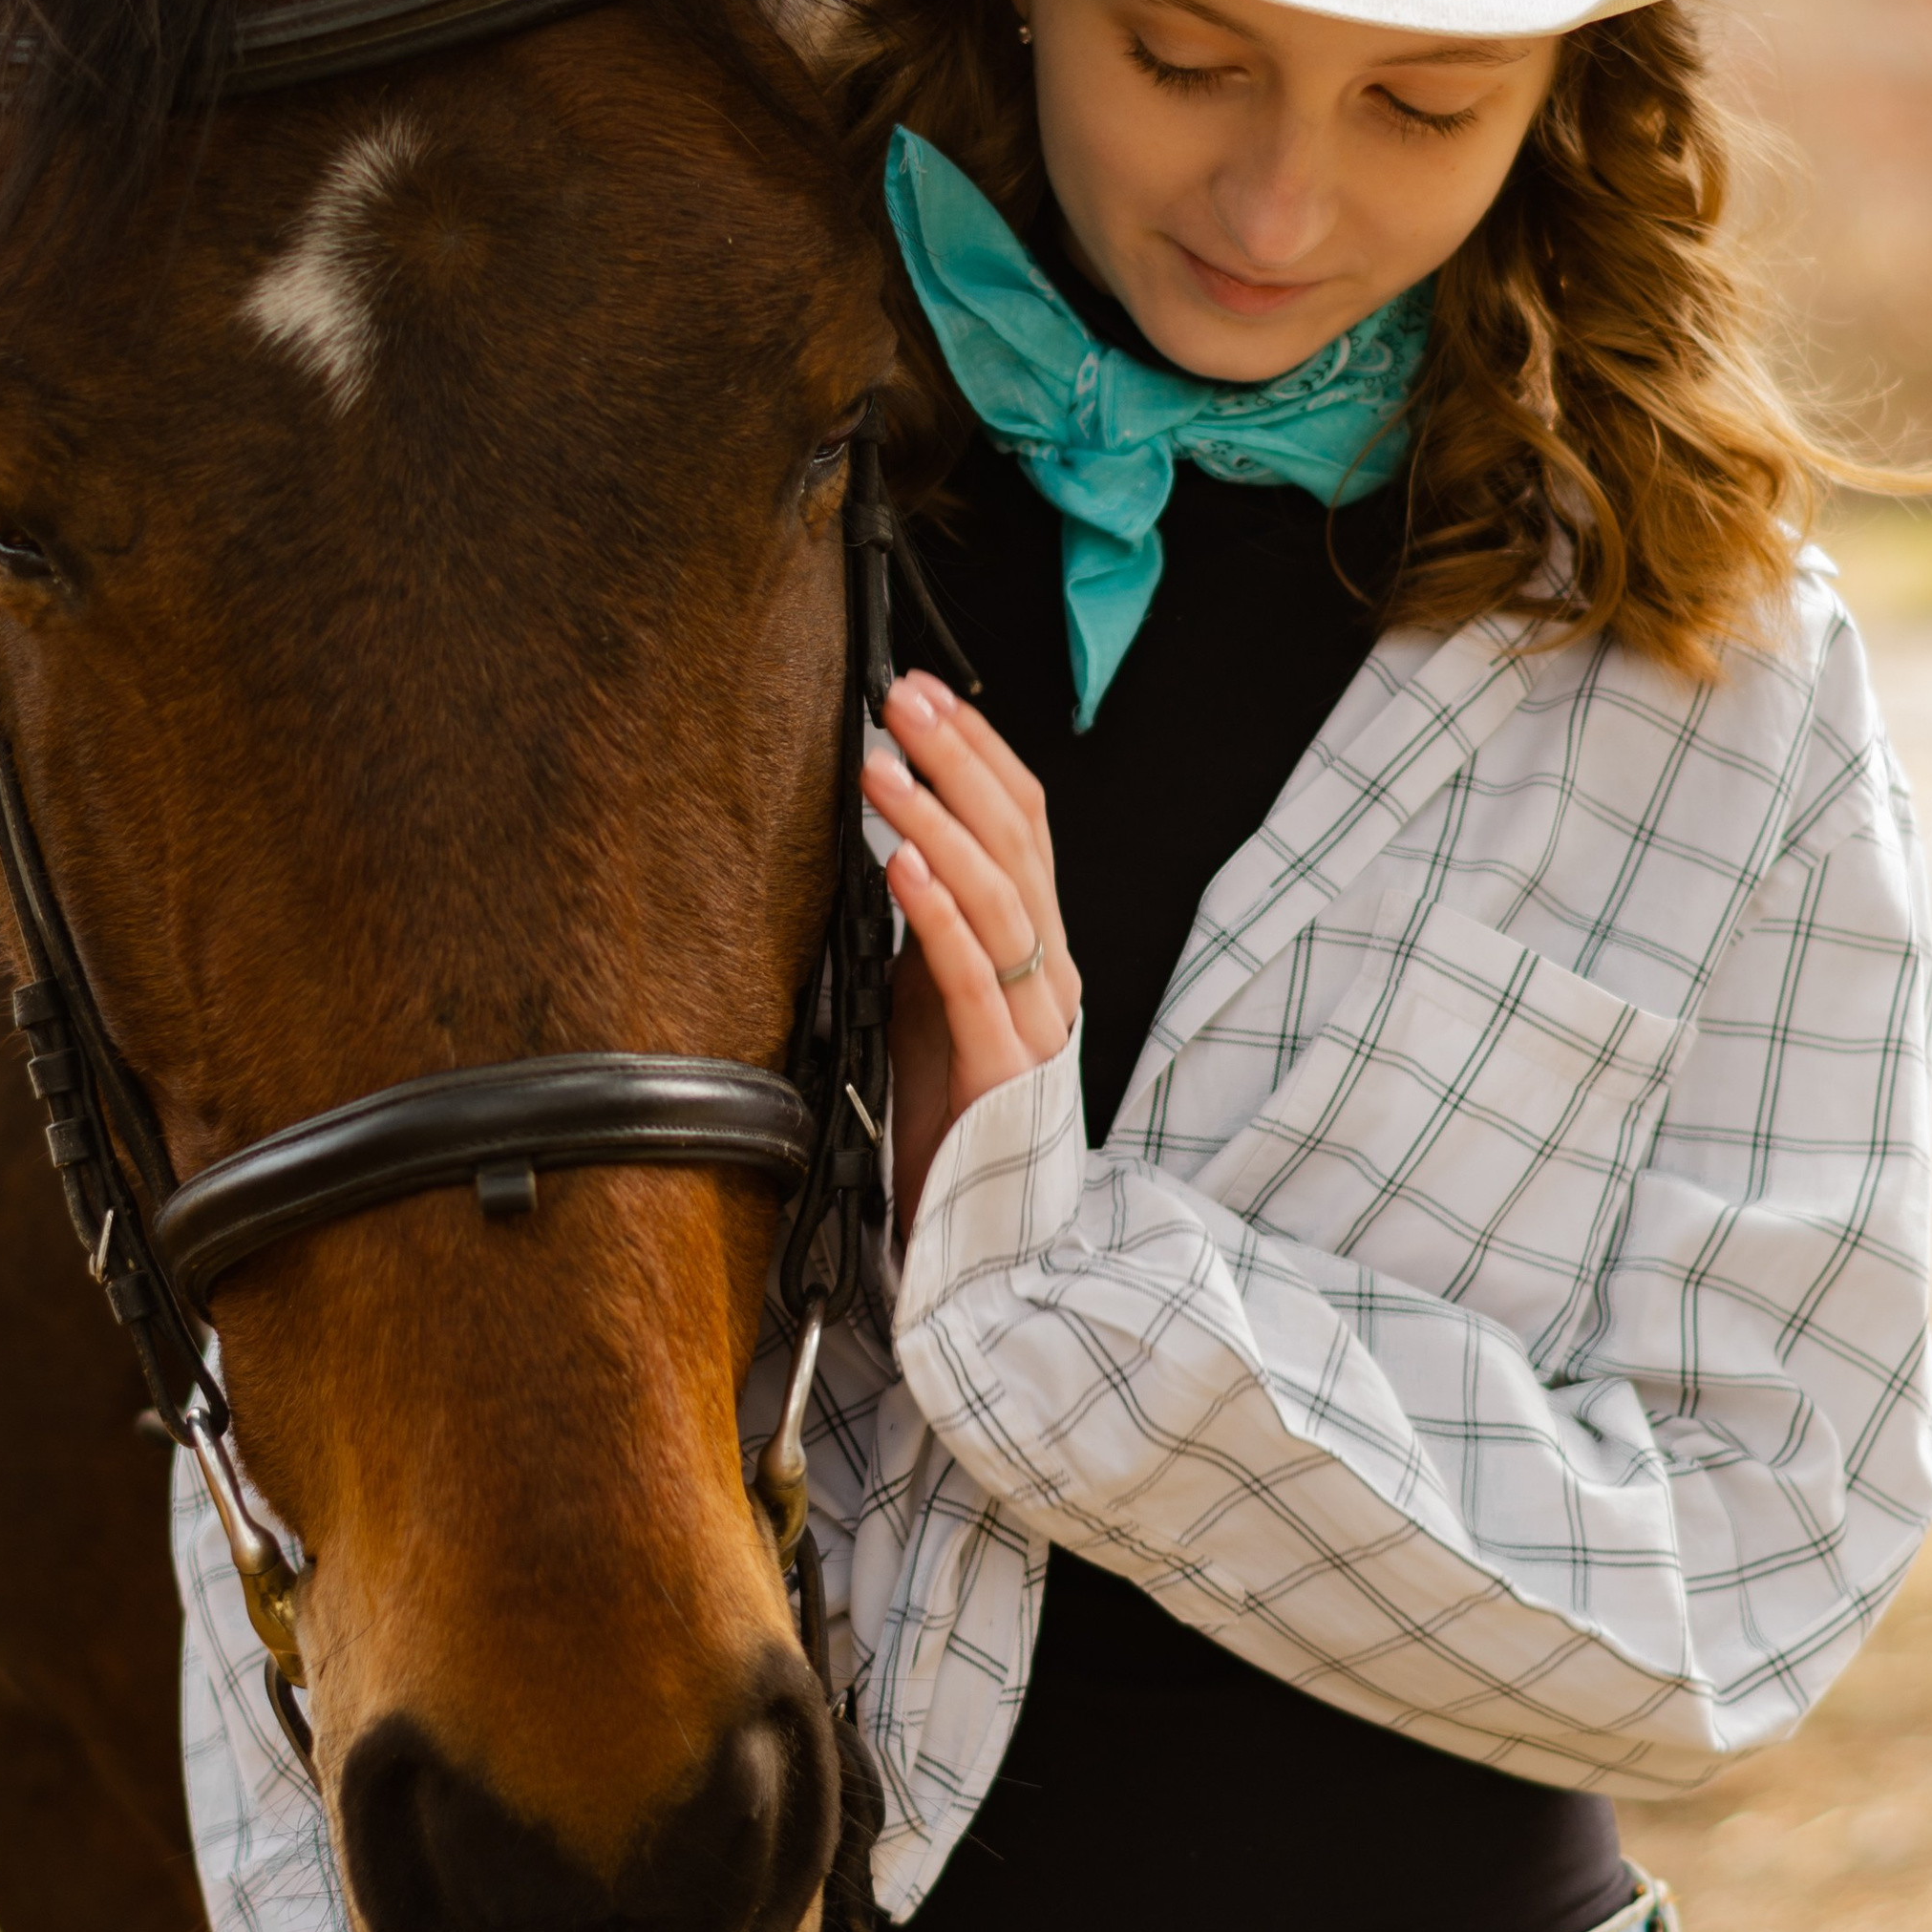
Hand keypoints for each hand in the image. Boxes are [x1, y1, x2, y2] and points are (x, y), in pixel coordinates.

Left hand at [866, 676, 1078, 1233]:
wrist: (983, 1239)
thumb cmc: (953, 1116)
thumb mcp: (930, 996)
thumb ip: (927, 925)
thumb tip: (885, 841)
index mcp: (1039, 948)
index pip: (1023, 822)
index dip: (977, 750)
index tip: (918, 692)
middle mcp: (1051, 972)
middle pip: (1017, 840)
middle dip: (956, 759)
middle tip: (898, 699)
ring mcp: (1036, 1019)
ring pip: (999, 895)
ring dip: (934, 821)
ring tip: (879, 767)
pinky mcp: (1004, 1069)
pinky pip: (974, 977)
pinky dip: (937, 914)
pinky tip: (900, 865)